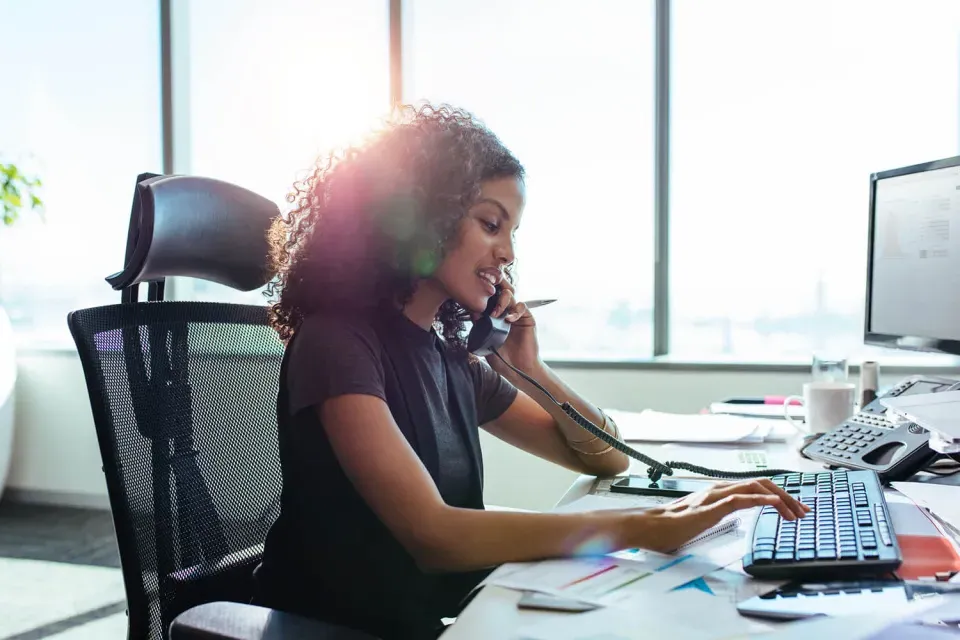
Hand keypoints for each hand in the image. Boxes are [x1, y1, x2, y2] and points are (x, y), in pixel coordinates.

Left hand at [481, 278, 540, 372]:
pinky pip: (522, 306)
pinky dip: (515, 311)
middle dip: (492, 291)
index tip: (474, 302)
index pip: (487, 301)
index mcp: (493, 319)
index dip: (482, 298)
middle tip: (486, 298)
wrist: (519, 370)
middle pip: (498, 293)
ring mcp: (516, 316)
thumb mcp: (486, 346)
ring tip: (496, 313)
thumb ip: (480, 332)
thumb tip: (472, 316)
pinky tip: (510, 320)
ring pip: (510, 295)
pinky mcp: (527, 319)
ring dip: (502, 301)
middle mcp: (504, 314)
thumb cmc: (503, 360)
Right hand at [631, 478, 809, 552]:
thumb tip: (732, 518)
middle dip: (787, 496)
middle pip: (762, 483)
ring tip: (796, 512)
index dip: (779, 494)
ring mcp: (716, 496)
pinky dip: (763, 500)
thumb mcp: (703, 519)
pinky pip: (742, 499)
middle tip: (804, 511)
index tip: (795, 508)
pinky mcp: (713, 507)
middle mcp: (720, 488)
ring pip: (756, 487)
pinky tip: (776, 505)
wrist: (650, 527)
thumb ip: (718, 514)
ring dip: (781, 498)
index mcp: (719, 491)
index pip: (755, 487)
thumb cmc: (671, 526)